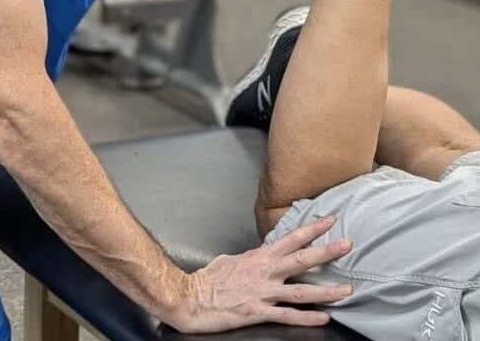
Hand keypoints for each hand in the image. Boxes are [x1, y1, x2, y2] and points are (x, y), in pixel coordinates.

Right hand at [165, 215, 352, 332]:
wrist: (191, 297)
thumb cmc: (208, 279)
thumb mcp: (231, 260)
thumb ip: (251, 259)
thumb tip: (260, 256)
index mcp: (258, 256)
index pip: (290, 238)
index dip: (311, 229)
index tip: (329, 220)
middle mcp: (264, 271)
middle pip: (301, 259)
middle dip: (326, 251)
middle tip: (347, 244)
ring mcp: (263, 292)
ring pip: (301, 290)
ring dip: (326, 290)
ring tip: (346, 290)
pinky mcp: (258, 312)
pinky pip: (287, 315)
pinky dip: (307, 317)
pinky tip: (323, 318)